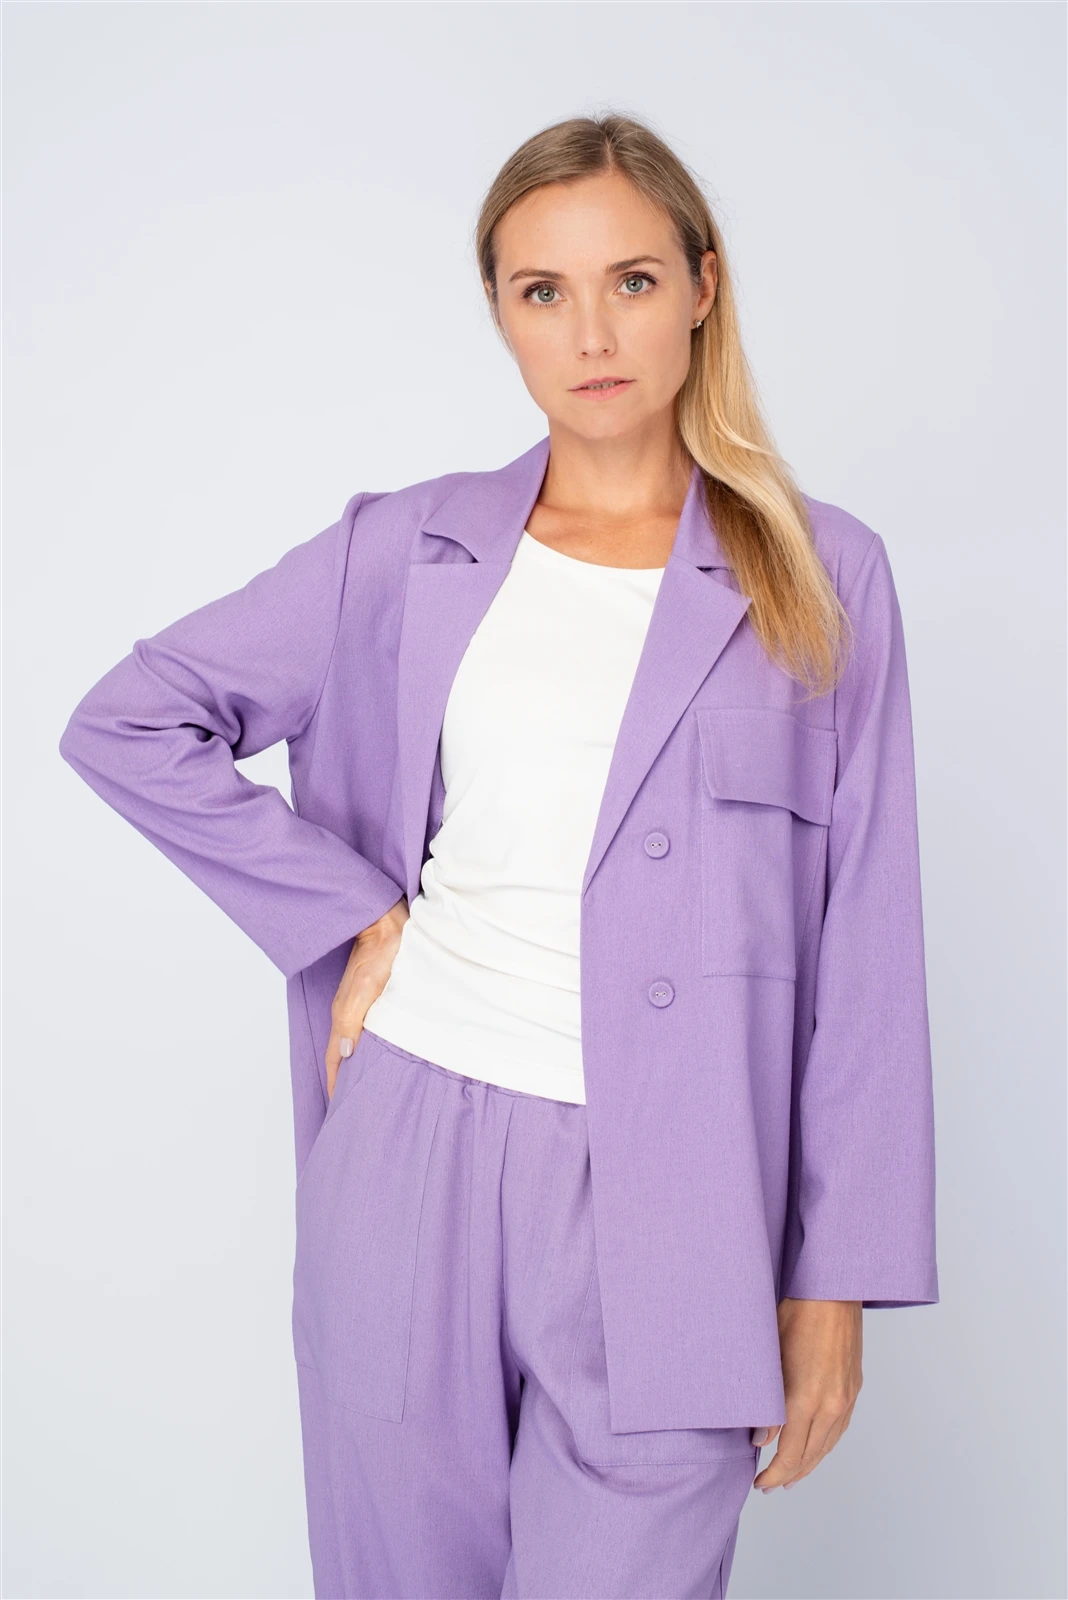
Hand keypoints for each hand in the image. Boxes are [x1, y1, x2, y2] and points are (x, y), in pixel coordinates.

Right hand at [325, 897, 408, 1098]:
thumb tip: (347, 1055)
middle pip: (345, 1054)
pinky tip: (381, 1052)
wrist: (391, 920)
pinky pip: (367, 1028)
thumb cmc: (384, 950)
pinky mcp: (375, 995)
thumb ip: (353, 1020)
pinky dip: (370, 1046)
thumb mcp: (367, 987)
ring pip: (357, 1042)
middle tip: (357, 1105)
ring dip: (359, 1064)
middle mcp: (352, 1013)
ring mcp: (362, 1004)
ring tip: (368, 1085)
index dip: (337, 1085)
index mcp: (346, 1015)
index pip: (337, 1060)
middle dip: (347, 1079)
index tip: (340, 1110)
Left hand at [751, 1297, 862, 1491]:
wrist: (833, 1290)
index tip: (759, 1483)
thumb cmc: (795, 1313)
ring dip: (808, 1465)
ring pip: (827, 1446)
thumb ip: (766, 1404)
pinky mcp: (854, 1388)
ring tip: (791, 1475)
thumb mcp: (769, 1356)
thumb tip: (760, 1439)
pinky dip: (825, 1445)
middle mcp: (830, 1405)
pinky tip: (815, 1447)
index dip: (773, 1474)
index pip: (789, 1455)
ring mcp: (845, 1397)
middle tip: (770, 1486)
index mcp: (805, 1399)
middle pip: (810, 1457)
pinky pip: (840, 1429)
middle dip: (789, 1476)